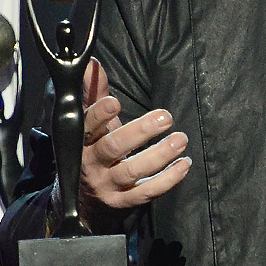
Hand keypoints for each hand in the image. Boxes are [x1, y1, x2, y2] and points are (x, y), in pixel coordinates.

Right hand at [79, 58, 190, 216]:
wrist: (82, 202)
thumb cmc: (92, 150)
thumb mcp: (90, 124)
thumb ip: (93, 93)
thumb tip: (93, 63)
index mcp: (82, 141)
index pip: (87, 127)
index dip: (99, 115)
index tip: (115, 102)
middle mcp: (91, 163)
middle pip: (113, 148)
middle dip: (140, 132)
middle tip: (165, 116)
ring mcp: (106, 185)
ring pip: (132, 171)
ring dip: (159, 155)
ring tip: (180, 139)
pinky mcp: (121, 202)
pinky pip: (145, 193)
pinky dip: (167, 180)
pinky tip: (183, 165)